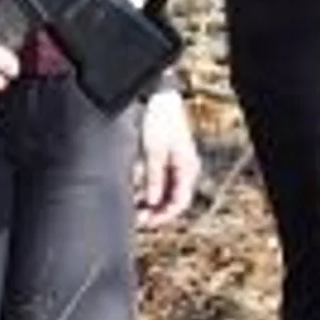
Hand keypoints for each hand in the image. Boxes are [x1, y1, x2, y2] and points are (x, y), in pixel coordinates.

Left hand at [132, 87, 202, 223]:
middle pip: (173, 200)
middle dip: (155, 212)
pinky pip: (159, 181)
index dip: (163, 216)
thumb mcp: (153, 150)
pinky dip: (148, 189)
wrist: (158, 97)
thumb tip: (152, 202)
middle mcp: (185, 169)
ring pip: (165, 192)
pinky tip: (134, 193)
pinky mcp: (165, 158)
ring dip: (150, 202)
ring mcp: (176, 164)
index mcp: (187, 168)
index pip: (180, 202)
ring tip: (132, 208)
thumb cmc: (158, 121)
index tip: (145, 223)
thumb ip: (153, 178)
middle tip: (135, 219)